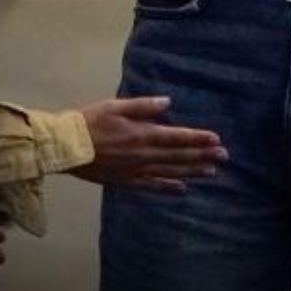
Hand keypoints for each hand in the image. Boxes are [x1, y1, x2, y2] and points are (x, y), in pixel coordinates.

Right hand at [71, 96, 226, 191]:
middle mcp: (143, 155)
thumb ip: (143, 106)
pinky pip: (152, 186)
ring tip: (211, 172)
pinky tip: (182, 188)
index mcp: (141, 135)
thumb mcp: (115, 106)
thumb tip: (168, 102)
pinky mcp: (126, 182)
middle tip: (224, 157)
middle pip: (178, 156)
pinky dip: (168, 187)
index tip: (217, 140)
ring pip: (170, 172)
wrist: (65, 147)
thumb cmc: (89, 121)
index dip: (198, 139)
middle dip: (203, 156)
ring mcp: (135, 171)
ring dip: (192, 171)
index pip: (177, 137)